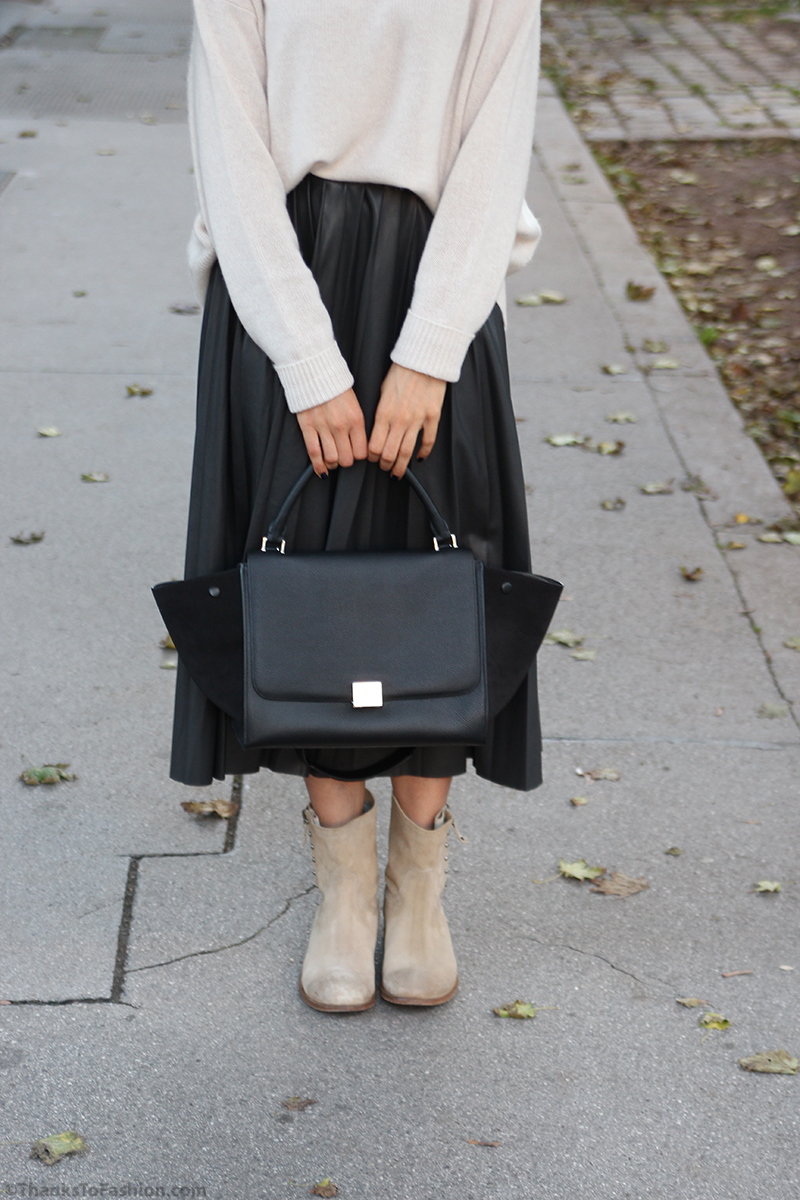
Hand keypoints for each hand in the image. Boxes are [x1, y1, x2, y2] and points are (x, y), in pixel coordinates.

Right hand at [296, 388, 367, 475]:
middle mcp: (341, 426)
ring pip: (331, 459)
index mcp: (356, 420)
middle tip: (343, 457)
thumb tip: (357, 446)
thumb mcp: (355, 405)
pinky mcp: (308, 426)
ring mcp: (323, 427)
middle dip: (345, 462)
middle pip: (347, 459)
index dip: (358, 457)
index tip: (355, 454)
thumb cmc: (336, 389)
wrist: (316, 372)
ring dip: (332, 464)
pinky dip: (318, 465)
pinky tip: (320, 470)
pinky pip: (314, 452)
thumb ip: (357, 426)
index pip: (361, 452)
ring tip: (332, 460)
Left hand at [368, 363, 445, 477]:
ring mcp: (417, 420)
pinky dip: (423, 453)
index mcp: (384, 413)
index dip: (372, 457)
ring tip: (398, 472)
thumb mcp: (383, 392)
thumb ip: (380, 413)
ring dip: (401, 466)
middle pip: (389, 453)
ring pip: (407, 452)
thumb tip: (378, 430)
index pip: (374, 445)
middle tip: (385, 468)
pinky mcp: (432, 417)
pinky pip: (428, 442)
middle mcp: (399, 420)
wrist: (423, 361)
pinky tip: (419, 458)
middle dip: (385, 465)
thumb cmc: (401, 373)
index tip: (373, 459)